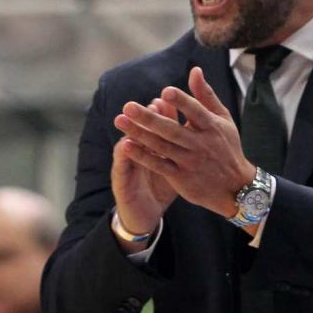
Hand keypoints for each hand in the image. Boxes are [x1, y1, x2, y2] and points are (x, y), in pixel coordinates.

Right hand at [111, 97, 177, 248]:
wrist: (143, 212)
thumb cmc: (159, 185)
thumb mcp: (171, 164)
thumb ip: (179, 144)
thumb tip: (191, 122)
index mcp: (152, 147)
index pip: (159, 125)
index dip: (163, 112)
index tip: (168, 99)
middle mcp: (138, 151)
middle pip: (143, 130)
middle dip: (148, 117)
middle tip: (154, 104)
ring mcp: (128, 164)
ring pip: (129, 143)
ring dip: (133, 130)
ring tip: (138, 114)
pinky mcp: (121, 180)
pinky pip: (123, 167)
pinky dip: (125, 155)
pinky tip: (125, 145)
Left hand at [114, 66, 253, 218]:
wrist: (236, 188)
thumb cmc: (227, 147)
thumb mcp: (223, 119)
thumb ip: (206, 95)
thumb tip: (195, 70)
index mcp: (211, 127)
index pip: (195, 111)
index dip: (181, 102)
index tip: (165, 91)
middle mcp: (200, 144)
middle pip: (171, 129)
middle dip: (149, 118)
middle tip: (128, 106)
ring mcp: (189, 161)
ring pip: (161, 146)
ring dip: (139, 134)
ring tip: (119, 121)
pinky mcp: (180, 177)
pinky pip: (159, 165)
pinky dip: (142, 156)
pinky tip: (126, 146)